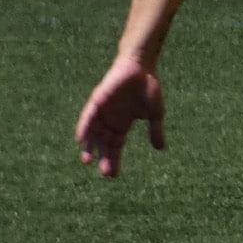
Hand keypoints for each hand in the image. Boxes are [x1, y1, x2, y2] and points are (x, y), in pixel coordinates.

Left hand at [75, 58, 166, 177]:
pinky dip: (84, 128)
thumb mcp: (155, 114)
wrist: (142, 67)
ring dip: (89, 146)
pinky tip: (81, 140)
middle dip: (104, 157)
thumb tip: (160, 149)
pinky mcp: (97, 101)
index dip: (114, 159)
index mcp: (122, 124)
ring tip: (87, 161)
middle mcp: (109, 120)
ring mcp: (102, 111)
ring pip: (93, 133)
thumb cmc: (148, 88)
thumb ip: (155, 130)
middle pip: (104, 143)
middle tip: (105, 172)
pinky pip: (88, 117)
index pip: (116, 146)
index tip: (112, 175)